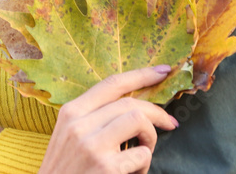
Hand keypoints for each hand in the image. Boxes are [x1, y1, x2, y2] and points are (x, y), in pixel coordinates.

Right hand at [38, 65, 178, 173]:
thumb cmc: (66, 170)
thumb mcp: (69, 136)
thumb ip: (93, 118)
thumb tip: (131, 105)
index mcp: (71, 112)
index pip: (111, 84)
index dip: (141, 75)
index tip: (163, 71)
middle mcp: (80, 124)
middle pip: (130, 103)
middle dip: (157, 112)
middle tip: (169, 123)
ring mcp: (93, 145)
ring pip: (139, 120)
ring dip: (151, 137)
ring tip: (145, 150)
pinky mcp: (107, 167)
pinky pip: (142, 154)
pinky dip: (145, 165)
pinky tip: (134, 173)